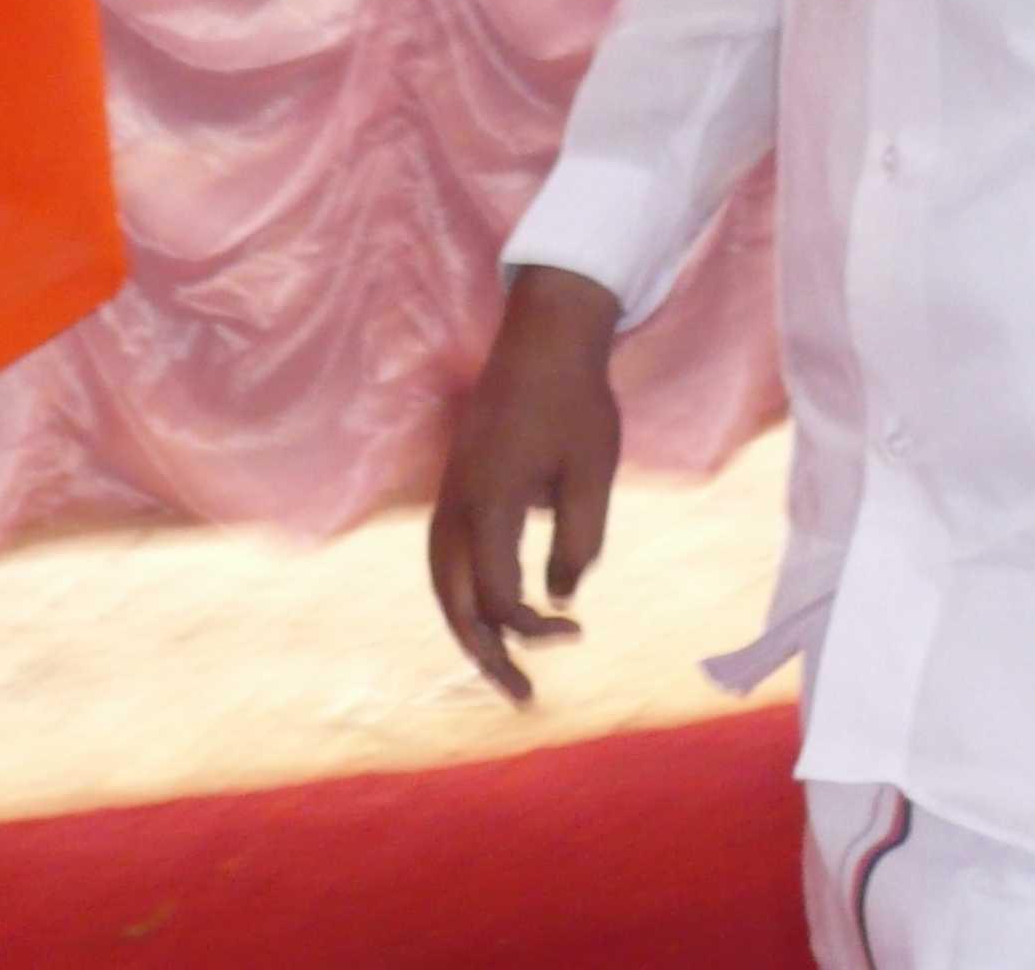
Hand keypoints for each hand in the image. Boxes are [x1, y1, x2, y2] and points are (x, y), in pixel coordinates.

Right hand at [426, 267, 622, 703]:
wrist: (545, 337)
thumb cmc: (576, 403)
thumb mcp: (593, 475)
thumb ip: (578, 543)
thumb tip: (559, 597)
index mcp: (488, 506)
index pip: (498, 599)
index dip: (534, 630)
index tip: (576, 631)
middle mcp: (456, 506)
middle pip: (453, 602)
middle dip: (484, 655)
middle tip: (522, 696)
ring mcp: (449, 493)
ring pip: (442, 580)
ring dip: (467, 627)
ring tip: (498, 666)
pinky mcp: (455, 482)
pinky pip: (445, 555)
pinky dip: (461, 592)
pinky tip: (489, 609)